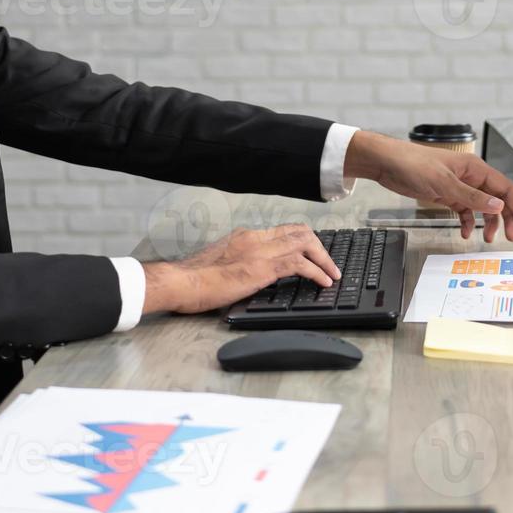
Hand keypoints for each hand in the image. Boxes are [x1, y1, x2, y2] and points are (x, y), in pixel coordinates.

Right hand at [141, 224, 341, 315]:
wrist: (180, 282)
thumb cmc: (192, 280)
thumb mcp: (220, 264)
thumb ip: (238, 262)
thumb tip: (250, 273)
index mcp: (244, 236)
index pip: (282, 230)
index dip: (303, 240)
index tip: (314, 253)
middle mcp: (254, 237)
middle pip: (298, 231)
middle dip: (319, 246)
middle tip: (329, 264)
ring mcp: (259, 250)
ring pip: (304, 243)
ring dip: (323, 259)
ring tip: (332, 274)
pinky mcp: (261, 268)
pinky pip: (299, 264)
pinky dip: (317, 271)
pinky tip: (323, 282)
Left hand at [344, 131, 512, 243]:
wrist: (387, 163)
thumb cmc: (414, 165)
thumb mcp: (444, 183)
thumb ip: (472, 197)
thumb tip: (499, 207)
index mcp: (475, 169)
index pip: (506, 189)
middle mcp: (471, 177)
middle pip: (497, 199)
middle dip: (507, 219)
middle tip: (511, 238)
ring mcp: (459, 186)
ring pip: (482, 206)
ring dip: (488, 223)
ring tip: (489, 239)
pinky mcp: (446, 194)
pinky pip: (464, 210)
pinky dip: (468, 222)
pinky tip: (465, 233)